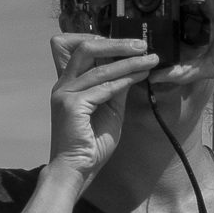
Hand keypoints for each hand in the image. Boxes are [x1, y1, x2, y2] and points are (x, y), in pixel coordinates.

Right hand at [47, 32, 157, 181]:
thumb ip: (117, 89)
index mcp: (69, 83)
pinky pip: (103, 87)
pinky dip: (125, 80)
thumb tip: (134, 69)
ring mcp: (65, 93)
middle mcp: (64, 84)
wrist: (76, 169)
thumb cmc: (91, 144)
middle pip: (86, 48)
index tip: (133, 44)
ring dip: (128, 61)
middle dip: (117, 43)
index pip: (84, 50)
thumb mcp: (109, 110)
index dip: (108, 43)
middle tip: (142, 44)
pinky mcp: (71, 105)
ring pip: (100, 68)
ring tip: (150, 59)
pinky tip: (140, 76)